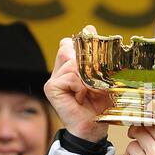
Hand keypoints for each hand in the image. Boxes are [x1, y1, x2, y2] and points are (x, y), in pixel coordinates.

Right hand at [44, 25, 111, 141]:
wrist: (94, 127)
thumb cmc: (100, 104)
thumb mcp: (103, 78)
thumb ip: (96, 57)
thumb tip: (89, 28)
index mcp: (69, 65)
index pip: (70, 43)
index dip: (83, 44)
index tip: (95, 52)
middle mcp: (59, 69)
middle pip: (68, 48)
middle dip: (86, 62)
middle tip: (95, 80)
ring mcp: (54, 78)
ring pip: (71, 63)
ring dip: (87, 77)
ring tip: (90, 91)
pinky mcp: (51, 88)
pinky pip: (70, 77)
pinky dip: (81, 86)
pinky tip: (82, 97)